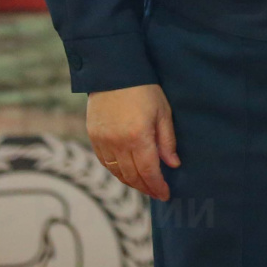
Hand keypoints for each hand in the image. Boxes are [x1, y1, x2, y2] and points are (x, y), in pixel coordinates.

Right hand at [87, 83, 180, 199]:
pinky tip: (126, 172)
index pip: (149, 172)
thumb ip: (167, 141)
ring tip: (143, 185)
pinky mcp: (93, 136)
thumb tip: (173, 165)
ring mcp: (103, 141)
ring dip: (131, 182)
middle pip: (132, 176)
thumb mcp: (163, 112)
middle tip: (156, 193)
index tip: (165, 195)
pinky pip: (105, 162)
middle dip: (145, 187)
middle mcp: (118, 143)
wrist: (114, 72)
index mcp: (138, 137)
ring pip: (117, 172)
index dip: (157, 186)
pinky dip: (117, 171)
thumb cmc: (144, 89)